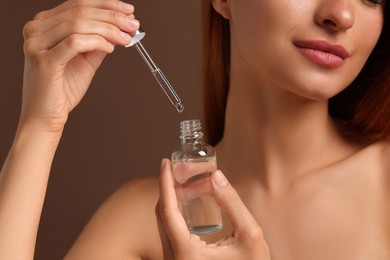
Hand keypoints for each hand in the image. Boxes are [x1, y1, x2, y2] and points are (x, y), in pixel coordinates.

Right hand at [20, 0, 139, 131]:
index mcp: (45, 25)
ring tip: (126, 37)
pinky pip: (76, 42)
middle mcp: (37, 29)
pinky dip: (97, 42)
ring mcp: (37, 43)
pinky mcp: (44, 60)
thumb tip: (119, 28)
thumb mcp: (86, 60)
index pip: (78, 4)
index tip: (128, 11)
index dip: (107, 5)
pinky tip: (111, 47)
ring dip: (109, 29)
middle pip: (80, 11)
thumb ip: (98, 42)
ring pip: (79, 24)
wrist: (46, 116)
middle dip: (113, 16)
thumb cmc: (62, 90)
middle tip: (133, 24)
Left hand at [156, 159, 270, 259]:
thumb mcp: (250, 236)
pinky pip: (171, 230)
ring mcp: (176, 259)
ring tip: (180, 177)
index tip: (165, 163)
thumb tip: (216, 176)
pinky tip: (184, 198)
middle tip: (175, 166)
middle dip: (167, 187)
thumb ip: (233, 204)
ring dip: (171, 198)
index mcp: (186, 253)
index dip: (165, 184)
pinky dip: (176, 210)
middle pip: (162, 215)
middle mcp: (174, 257)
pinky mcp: (181, 258)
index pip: (167, 211)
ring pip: (165, 222)